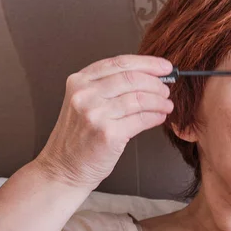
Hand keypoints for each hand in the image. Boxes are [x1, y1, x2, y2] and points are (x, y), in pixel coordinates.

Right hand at [34, 54, 173, 189]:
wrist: (63, 168)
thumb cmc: (78, 138)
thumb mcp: (84, 103)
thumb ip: (108, 87)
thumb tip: (148, 77)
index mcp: (79, 81)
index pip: (120, 62)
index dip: (148, 63)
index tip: (165, 67)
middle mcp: (85, 94)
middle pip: (132, 78)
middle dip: (156, 83)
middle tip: (166, 89)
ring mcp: (95, 113)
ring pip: (140, 98)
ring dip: (159, 101)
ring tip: (166, 105)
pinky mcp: (108, 134)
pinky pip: (141, 119)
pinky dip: (155, 117)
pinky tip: (160, 117)